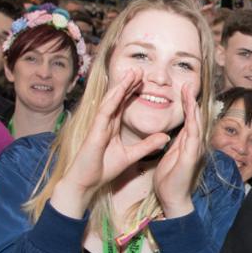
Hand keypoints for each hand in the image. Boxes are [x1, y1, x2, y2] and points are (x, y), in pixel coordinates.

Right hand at [50, 69, 169, 216]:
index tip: (143, 80)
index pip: (123, 104)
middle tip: (139, 69)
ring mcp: (98, 125)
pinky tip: (120, 90)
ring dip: (121, 86)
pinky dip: (112, 100)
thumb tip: (165, 136)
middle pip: (117, 98)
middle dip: (128, 83)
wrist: (86, 183)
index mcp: (112, 127)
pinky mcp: (94, 131)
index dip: (132, 91)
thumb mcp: (132, 155)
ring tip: (132, 72)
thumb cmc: (103, 169)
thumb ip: (147, 145)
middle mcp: (105, 123)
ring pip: (111, 100)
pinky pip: (104, 112)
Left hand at [153, 82, 203, 217]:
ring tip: (189, 92)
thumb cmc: (169, 180)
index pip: (188, 120)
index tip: (182, 91)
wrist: (173, 199)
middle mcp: (193, 145)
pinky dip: (193, 123)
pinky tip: (192, 112)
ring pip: (195, 124)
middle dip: (191, 101)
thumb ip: (173, 144)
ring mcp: (194, 150)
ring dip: (192, 107)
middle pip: (194, 118)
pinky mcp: (191, 157)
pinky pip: (193, 136)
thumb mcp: (170, 156)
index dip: (186, 105)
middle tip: (188, 85)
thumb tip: (171, 133)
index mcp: (187, 144)